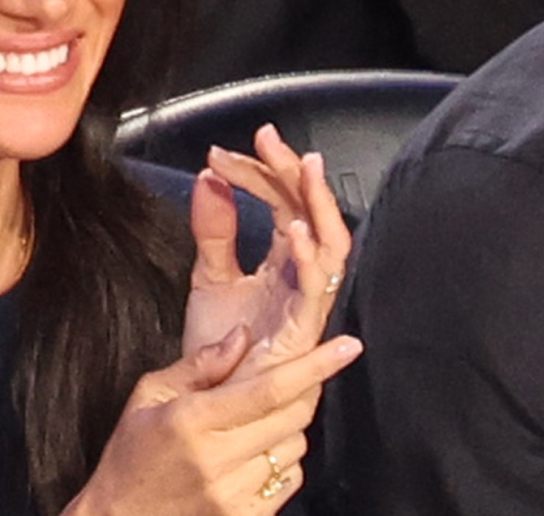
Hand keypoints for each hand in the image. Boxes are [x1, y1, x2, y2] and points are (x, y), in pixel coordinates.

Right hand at [66, 325, 363, 515]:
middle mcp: (218, 460)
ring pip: (294, 446)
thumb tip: (242, 336)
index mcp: (194, 421)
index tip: (349, 345)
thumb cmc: (131, 456)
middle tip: (281, 385)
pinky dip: (280, 461)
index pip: (270, 388)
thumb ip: (199, 364)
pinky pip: (288, 478)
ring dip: (286, 428)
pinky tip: (249, 458)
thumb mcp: (149, 397)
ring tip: (249, 428)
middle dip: (301, 391)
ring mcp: (234, 494)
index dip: (315, 364)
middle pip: (292, 414)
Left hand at [183, 124, 352, 374]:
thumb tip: (210, 177)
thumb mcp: (210, 277)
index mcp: (284, 260)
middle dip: (293, 172)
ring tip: (303, 166)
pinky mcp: (303, 331)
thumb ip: (213, 229)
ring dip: (319, 203)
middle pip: (312, 211)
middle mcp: (302, 275)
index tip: (222, 153)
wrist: (212, 404)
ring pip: (333, 242)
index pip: (283, 201)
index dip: (259, 171)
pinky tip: (294, 230)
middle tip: (266, 139)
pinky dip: (310, 258)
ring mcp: (307, 301)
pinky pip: (316, 290)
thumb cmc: (220, 350)